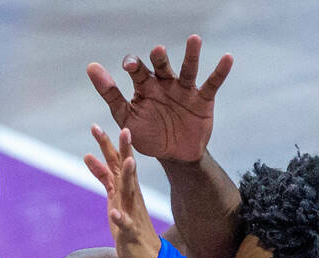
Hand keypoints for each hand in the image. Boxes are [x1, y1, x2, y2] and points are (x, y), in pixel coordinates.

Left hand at [84, 127, 159, 257]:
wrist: (145, 256)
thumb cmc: (128, 222)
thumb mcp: (113, 196)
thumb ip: (104, 177)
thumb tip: (90, 156)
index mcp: (125, 187)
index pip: (117, 162)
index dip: (109, 145)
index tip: (96, 126)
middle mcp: (131, 196)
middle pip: (125, 169)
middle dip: (123, 150)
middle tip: (124, 128)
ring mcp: (132, 212)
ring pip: (130, 191)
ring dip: (129, 177)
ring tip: (127, 161)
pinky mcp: (130, 232)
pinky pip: (125, 224)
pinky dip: (120, 218)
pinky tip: (114, 213)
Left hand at [87, 35, 231, 162]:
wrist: (173, 156)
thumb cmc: (148, 134)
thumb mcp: (126, 117)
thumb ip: (110, 93)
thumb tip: (91, 66)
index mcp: (145, 87)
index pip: (138, 70)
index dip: (134, 66)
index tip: (130, 65)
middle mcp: (165, 84)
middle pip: (162, 66)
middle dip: (159, 59)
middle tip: (157, 52)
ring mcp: (185, 90)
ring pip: (188, 69)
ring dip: (191, 55)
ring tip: (194, 40)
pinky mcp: (203, 99)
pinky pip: (212, 83)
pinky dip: (220, 71)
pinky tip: (227, 57)